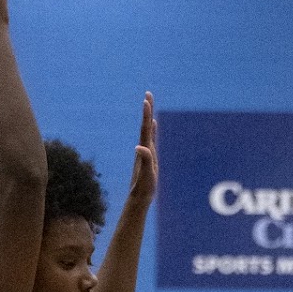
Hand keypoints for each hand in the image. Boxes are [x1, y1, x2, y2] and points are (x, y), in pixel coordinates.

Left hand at [127, 92, 157, 207]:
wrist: (138, 197)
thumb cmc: (143, 187)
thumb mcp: (146, 174)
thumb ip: (145, 160)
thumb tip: (139, 146)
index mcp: (144, 150)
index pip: (145, 128)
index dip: (146, 114)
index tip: (146, 99)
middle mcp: (144, 148)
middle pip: (146, 125)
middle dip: (147, 110)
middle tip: (148, 94)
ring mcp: (146, 152)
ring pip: (148, 130)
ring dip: (148, 117)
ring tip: (149, 104)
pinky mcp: (149, 157)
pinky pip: (151, 139)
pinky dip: (152, 130)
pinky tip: (153, 125)